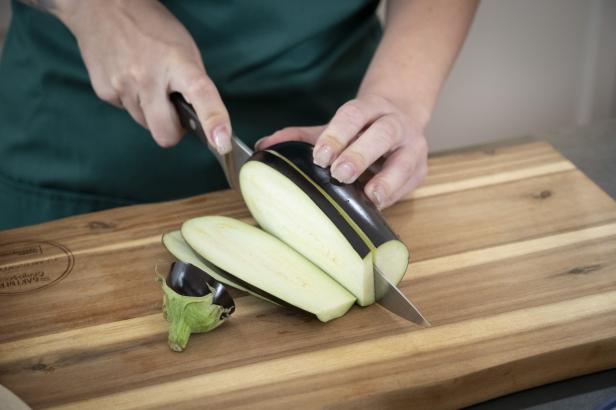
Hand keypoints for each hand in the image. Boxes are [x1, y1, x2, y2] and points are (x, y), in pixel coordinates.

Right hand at [56, 0, 230, 151]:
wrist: (102, 7)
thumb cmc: (152, 29)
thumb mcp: (184, 50)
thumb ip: (193, 86)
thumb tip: (202, 121)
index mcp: (178, 63)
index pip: (200, 94)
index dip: (213, 120)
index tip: (221, 142)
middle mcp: (148, 77)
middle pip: (165, 133)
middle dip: (172, 130)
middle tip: (174, 110)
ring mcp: (122, 85)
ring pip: (145, 124)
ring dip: (151, 112)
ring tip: (147, 82)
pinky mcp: (104, 91)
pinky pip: (126, 112)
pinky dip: (132, 102)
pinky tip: (129, 78)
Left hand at [257, 94, 427, 208]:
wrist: (401, 118)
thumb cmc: (361, 129)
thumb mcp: (333, 128)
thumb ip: (301, 137)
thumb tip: (264, 146)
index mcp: (369, 108)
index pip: (353, 115)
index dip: (337, 134)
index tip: (320, 156)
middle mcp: (395, 125)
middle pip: (381, 135)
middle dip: (360, 154)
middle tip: (340, 174)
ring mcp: (412, 147)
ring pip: (404, 162)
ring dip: (387, 181)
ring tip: (370, 196)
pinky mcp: (420, 170)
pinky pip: (408, 185)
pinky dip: (394, 196)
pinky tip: (378, 206)